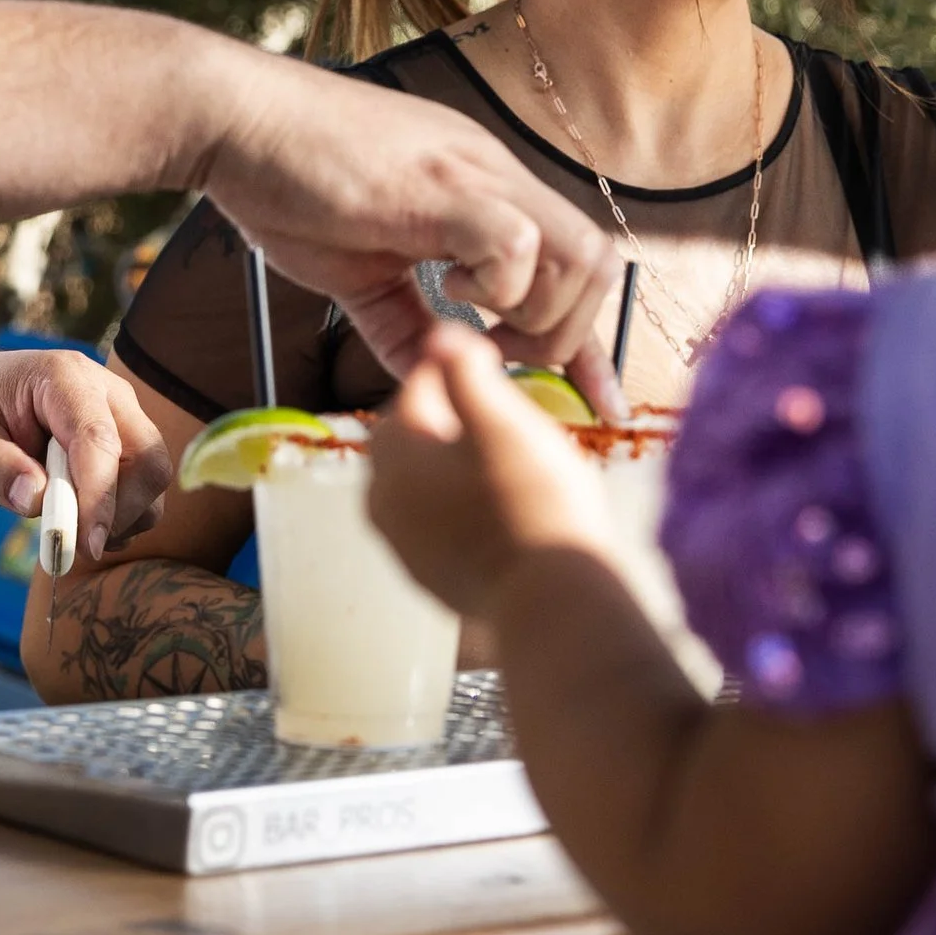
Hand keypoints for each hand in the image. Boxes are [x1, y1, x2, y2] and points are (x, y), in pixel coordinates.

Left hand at [0, 350, 171, 562]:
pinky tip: (79, 522)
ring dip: (121, 518)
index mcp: (63, 377)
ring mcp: (119, 419)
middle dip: (119, 510)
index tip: (86, 544)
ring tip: (68, 530)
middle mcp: (105, 393)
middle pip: (147, 458)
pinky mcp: (123, 447)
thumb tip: (36, 497)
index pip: (98, 438)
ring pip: (152, 479)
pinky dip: (121, 519)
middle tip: (74, 544)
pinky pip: (143, 492)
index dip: (99, 496)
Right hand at [197, 53, 620, 408]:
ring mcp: (474, 176)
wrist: (235, 119)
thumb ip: (400, 325)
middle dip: (567, 334)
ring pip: (577, 254)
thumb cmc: (287, 182)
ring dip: (536, 314)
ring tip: (473, 322)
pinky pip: (515, 244)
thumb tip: (428, 386)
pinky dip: (497, 287)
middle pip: (600, 260)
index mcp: (482, 189)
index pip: (575, 259)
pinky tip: (445, 286)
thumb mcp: (358, 271)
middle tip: (500, 354)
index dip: (589, 339)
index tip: (592, 399)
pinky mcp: (441, 188)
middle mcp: (495, 175)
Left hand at [368, 323, 616, 621]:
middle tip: (511, 418)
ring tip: (516, 464)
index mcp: (392, 451)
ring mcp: (403, 543)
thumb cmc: (533, 502)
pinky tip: (512, 509)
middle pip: (420, 434)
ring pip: (430, 479)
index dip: (466, 368)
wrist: (553, 603)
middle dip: (459, 419)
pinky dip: (469, 508)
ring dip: (464, 465)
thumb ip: (464, 371)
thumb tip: (438, 332)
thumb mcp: (502, 420)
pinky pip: (444, 522)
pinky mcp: (429, 576)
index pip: (421, 383)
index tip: (502, 367)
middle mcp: (382, 497)